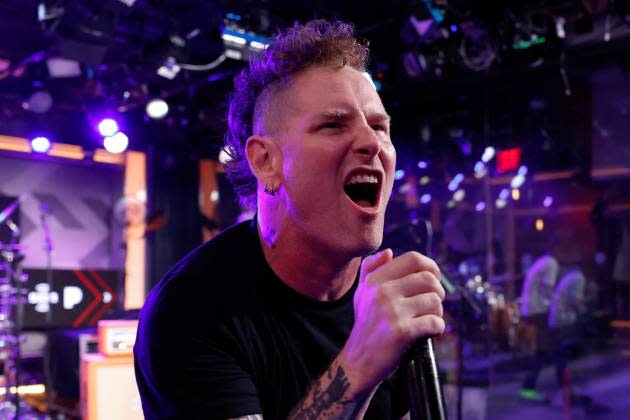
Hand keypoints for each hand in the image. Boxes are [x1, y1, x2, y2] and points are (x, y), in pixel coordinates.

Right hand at [340, 249, 445, 396]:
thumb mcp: (361, 293)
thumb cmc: (365, 325)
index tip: (433, 278)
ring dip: (438, 312)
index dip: (431, 266)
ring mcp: (392, 312)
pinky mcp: (402, 332)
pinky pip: (435, 322)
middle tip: (432, 304)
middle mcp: (382, 292)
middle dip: (438, 292)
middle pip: (429, 279)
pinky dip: (437, 328)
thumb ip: (370, 269)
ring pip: (435, 301)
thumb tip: (388, 252)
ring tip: (428, 319)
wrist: (358, 361)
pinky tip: (429, 332)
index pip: (413, 259)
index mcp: (375, 280)